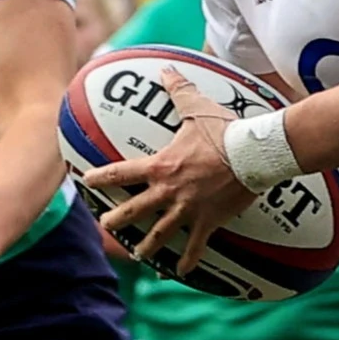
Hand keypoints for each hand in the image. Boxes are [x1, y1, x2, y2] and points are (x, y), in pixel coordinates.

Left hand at [84, 66, 255, 273]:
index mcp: (160, 166)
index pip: (121, 172)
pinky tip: (181, 271)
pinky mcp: (208, 222)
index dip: (100, 177)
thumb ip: (178, 90)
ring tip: (137, 254)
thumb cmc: (225, 129)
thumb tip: (166, 69)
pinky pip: (196, 246)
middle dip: (116, 219)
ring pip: (160, 233)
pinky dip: (189, 260)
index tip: (85, 181)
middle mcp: (168, 191)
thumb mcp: (197, 107)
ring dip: (146, 245)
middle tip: (104, 225)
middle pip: (134, 210)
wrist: (253, 153)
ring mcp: (187, 209)